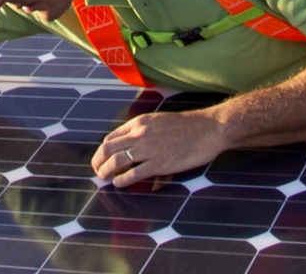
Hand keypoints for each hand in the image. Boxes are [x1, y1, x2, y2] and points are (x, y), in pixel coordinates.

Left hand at [91, 110, 224, 187]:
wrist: (208, 129)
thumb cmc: (187, 126)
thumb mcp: (159, 121)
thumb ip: (144, 132)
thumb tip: (133, 151)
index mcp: (139, 122)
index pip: (111, 137)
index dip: (102, 150)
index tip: (101, 159)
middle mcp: (140, 134)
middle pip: (108, 149)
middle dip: (98, 162)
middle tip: (97, 171)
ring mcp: (148, 149)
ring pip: (116, 162)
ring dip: (105, 172)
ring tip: (104, 178)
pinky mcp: (158, 164)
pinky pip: (133, 174)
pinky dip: (122, 181)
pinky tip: (119, 184)